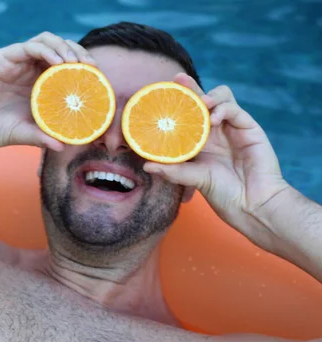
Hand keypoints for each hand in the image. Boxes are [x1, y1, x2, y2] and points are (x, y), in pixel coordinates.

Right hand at [0, 32, 95, 150]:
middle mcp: (29, 69)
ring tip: (77, 63)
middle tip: (91, 68)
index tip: (97, 78)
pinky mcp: (5, 57)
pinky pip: (31, 46)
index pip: (66, 67)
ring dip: (66, 48)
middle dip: (79, 54)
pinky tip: (58, 62)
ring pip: (48, 41)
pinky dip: (47, 50)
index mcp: (37, 84)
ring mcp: (18, 61)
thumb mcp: (22, 134)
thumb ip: (41, 137)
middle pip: (61, 49)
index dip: (83, 68)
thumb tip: (64, 146)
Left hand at [143, 73, 290, 235]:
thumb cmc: (224, 194)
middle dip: (190, 88)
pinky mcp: (249, 128)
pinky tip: (214, 119)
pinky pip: (235, 110)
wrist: (252, 204)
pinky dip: (223, 109)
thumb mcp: (193, 179)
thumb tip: (146, 166)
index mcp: (199, 140)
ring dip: (208, 96)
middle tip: (178, 80)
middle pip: (203, 99)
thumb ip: (173, 171)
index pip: (186, 114)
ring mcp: (232, 127)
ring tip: (200, 104)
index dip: (177, 102)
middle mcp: (215, 131)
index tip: (160, 92)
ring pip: (221, 97)